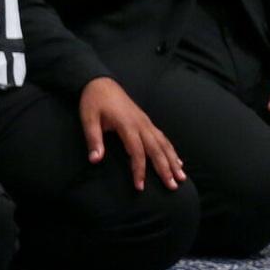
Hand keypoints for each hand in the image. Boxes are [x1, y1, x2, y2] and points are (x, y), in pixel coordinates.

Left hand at [79, 76, 184, 190]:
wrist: (100, 82)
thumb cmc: (93, 101)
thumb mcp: (88, 119)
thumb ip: (93, 140)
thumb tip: (95, 160)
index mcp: (127, 125)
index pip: (137, 152)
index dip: (139, 170)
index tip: (140, 186)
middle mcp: (141, 124)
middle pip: (156, 150)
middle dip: (165, 169)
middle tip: (173, 187)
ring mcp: (146, 122)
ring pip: (163, 144)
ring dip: (173, 161)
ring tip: (182, 177)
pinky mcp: (146, 121)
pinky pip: (162, 137)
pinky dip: (171, 150)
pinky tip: (178, 161)